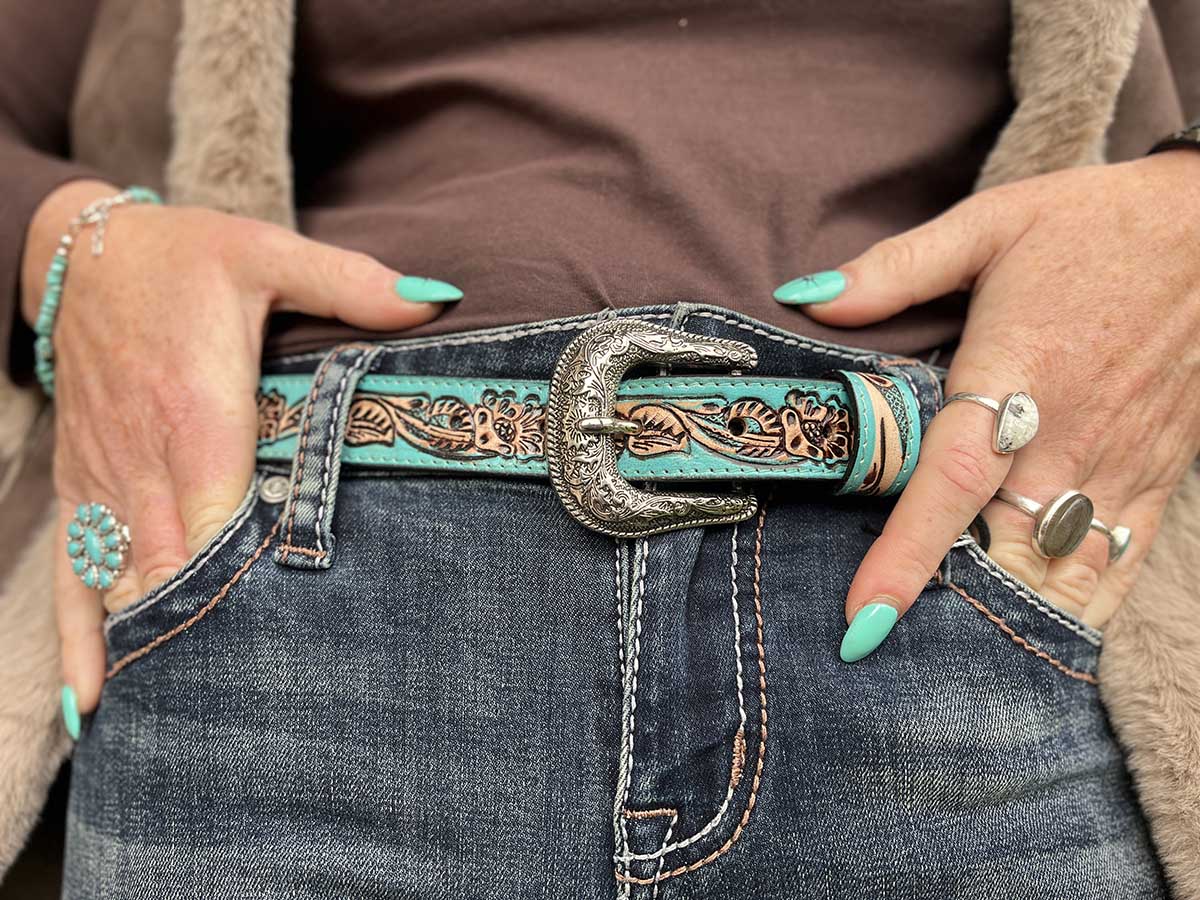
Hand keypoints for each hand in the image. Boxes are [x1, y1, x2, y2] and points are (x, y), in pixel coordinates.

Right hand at [21, 180, 457, 718]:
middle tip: (257, 708)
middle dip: (215, 634)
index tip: (282, 641)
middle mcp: (147, 456)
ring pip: (126, 582)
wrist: (82, 251)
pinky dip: (79, 639)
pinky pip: (71, 572)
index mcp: (200, 408)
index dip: (249, 581)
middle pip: (179, 566)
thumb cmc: (185, 256)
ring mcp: (108, 478)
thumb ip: (351, 283)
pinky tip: (89, 703)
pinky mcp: (82, 486)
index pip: (225, 514)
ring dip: (157, 650)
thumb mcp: (268, 252)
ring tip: (190, 726)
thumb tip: (437, 299)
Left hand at [775, 152, 1199, 659]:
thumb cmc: (1091, 224)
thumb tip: (802, 296)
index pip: (952, 481)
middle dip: (948, 611)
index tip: (864, 620)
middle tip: (886, 660)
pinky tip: (1038, 642)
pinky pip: (1120, 563)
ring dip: (1006, 620)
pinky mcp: (1157, 475)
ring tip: (946, 668)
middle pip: (1001, 548)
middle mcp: (1068, 435)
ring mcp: (1119, 463)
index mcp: (1017, 374)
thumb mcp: (988, 224)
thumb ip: (892, 271)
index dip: (906, 556)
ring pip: (1060, 570)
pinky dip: (1080, 609)